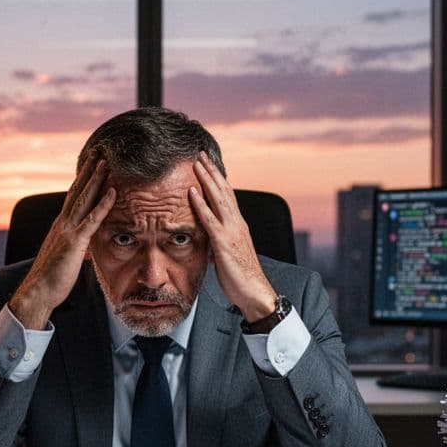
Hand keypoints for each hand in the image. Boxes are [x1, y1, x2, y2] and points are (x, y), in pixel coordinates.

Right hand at [9, 157, 116, 328]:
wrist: (38, 292)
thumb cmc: (52, 279)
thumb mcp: (66, 258)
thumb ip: (76, 247)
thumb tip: (85, 247)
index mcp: (61, 226)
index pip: (73, 197)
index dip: (83, 180)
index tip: (91, 165)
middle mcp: (62, 223)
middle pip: (77, 191)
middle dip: (88, 170)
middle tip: (98, 152)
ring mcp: (68, 230)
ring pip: (84, 199)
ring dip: (96, 179)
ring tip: (105, 162)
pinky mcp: (75, 242)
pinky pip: (92, 219)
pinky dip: (103, 204)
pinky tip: (113, 192)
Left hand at [187, 152, 277, 321]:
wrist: (255, 293)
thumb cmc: (241, 277)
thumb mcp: (228, 253)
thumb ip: (219, 240)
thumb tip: (207, 236)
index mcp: (238, 225)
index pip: (227, 196)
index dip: (217, 179)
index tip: (208, 165)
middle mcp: (237, 223)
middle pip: (224, 191)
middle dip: (212, 171)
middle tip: (200, 154)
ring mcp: (232, 231)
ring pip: (218, 199)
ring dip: (206, 179)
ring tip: (196, 163)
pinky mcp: (224, 243)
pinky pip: (210, 220)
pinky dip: (201, 204)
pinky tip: (192, 192)